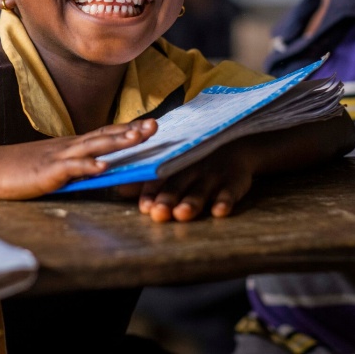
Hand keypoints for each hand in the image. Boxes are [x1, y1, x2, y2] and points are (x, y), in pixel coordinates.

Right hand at [0, 118, 157, 199]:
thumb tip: (100, 167)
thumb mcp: (55, 164)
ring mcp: (59, 157)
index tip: (151, 124)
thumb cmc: (23, 168)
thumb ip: (77, 164)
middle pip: (105, 135)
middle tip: (155, 125)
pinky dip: (88, 166)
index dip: (128, 129)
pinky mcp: (48, 172)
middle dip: (131, 131)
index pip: (106, 133)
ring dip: (117, 142)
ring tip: (138, 138)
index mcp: (73, 145)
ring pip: (93, 146)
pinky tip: (103, 167)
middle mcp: (70, 146)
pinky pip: (71, 168)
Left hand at [138, 141, 254, 222]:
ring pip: (201, 190)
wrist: (235, 141)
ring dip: (192, 202)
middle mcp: (191, 169)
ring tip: (182, 214)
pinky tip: (219, 211)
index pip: (158, 179)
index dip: (150, 192)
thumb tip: (119, 189)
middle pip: (177, 185)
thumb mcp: (174, 165)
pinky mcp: (235, 179)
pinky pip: (230, 191)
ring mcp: (213, 174)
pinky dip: (225, 201)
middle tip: (157, 214)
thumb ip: (147, 180)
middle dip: (167, 199)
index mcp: (173, 166)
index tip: (143, 207)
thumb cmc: (196, 159)